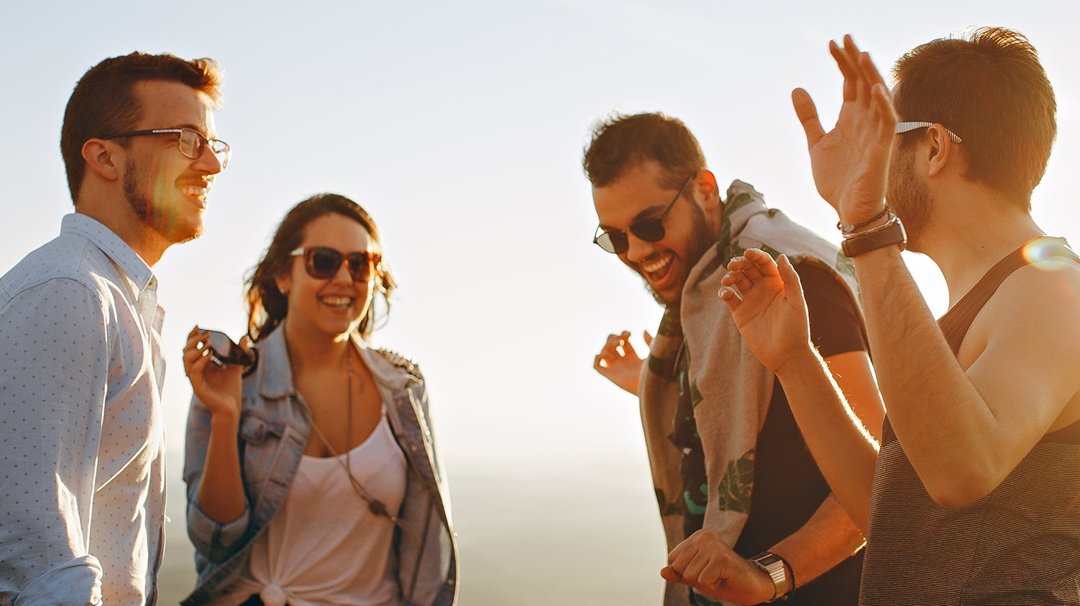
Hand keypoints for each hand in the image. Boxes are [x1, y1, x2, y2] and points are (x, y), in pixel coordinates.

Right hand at [183, 326, 244, 419]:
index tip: (198, 326)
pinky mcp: (198, 387)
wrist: (231, 407)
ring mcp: (195, 379)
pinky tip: (209, 356)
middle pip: (186, 351)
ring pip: (186, 361)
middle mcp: (196, 371)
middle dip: (193, 340)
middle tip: (206, 334)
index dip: (192, 336)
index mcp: (201, 365)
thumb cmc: (231, 389)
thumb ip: (239, 352)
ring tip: (208, 343)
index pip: (192, 348)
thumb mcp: (236, 366)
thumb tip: (245, 336)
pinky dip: (200, 362)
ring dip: (195, 350)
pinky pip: (193, 372)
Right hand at [593, 330, 651, 394]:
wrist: (651, 387)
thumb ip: (650, 341)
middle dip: (613, 338)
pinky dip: (597, 358)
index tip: (629, 335)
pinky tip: (607, 354)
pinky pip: (597, 366)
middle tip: (621, 340)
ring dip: (607, 345)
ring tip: (617, 345)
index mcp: (633, 357)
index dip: (623, 334)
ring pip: (603, 353)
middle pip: (610, 345)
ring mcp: (615, 368)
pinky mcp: (610, 375)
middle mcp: (622, 362)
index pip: (623, 342)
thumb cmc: (655, 372)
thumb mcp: (654, 353)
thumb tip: (643, 331)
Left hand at [661, 529, 774, 604]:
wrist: (753, 585)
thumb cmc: (724, 579)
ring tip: (719, 576)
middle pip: (679, 567)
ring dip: (705, 582)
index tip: (704, 570)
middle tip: (713, 574)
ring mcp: (714, 546)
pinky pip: (703, 581)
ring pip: (690, 575)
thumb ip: (679, 574)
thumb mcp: (697, 577)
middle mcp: (704, 536)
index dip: (686, 573)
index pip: (673, 560)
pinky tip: (724, 578)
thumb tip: (662, 571)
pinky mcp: (721, 558)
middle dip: (694, 578)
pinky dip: (713, 586)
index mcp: (697, 537)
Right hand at [718, 250, 811, 374]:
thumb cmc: (796, 329)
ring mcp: (751, 301)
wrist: (786, 355)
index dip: (756, 255)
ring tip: (728, 279)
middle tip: (733, 264)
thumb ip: (790, 279)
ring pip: (737, 281)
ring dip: (730, 276)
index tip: (748, 253)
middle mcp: (763, 289)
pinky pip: (729, 298)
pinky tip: (725, 294)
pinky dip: (724, 293)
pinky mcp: (740, 314)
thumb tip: (781, 256)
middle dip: (740, 263)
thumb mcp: (796, 302)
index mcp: (778, 283)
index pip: (764, 263)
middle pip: (748, 269)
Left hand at [793, 35, 897, 224]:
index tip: (831, 43)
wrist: (849, 211)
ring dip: (870, 76)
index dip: (842, 63)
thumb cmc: (838, 179)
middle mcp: (866, 121)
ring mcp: (875, 134)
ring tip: (860, 55)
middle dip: (855, 61)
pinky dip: (883, 106)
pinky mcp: (882, 150)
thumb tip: (797, 88)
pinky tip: (876, 89)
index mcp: (851, 118)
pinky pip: (887, 124)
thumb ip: (809, 117)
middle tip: (845, 38)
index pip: (850, 82)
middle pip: (863, 83)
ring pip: (877, 98)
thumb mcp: (816, 143)